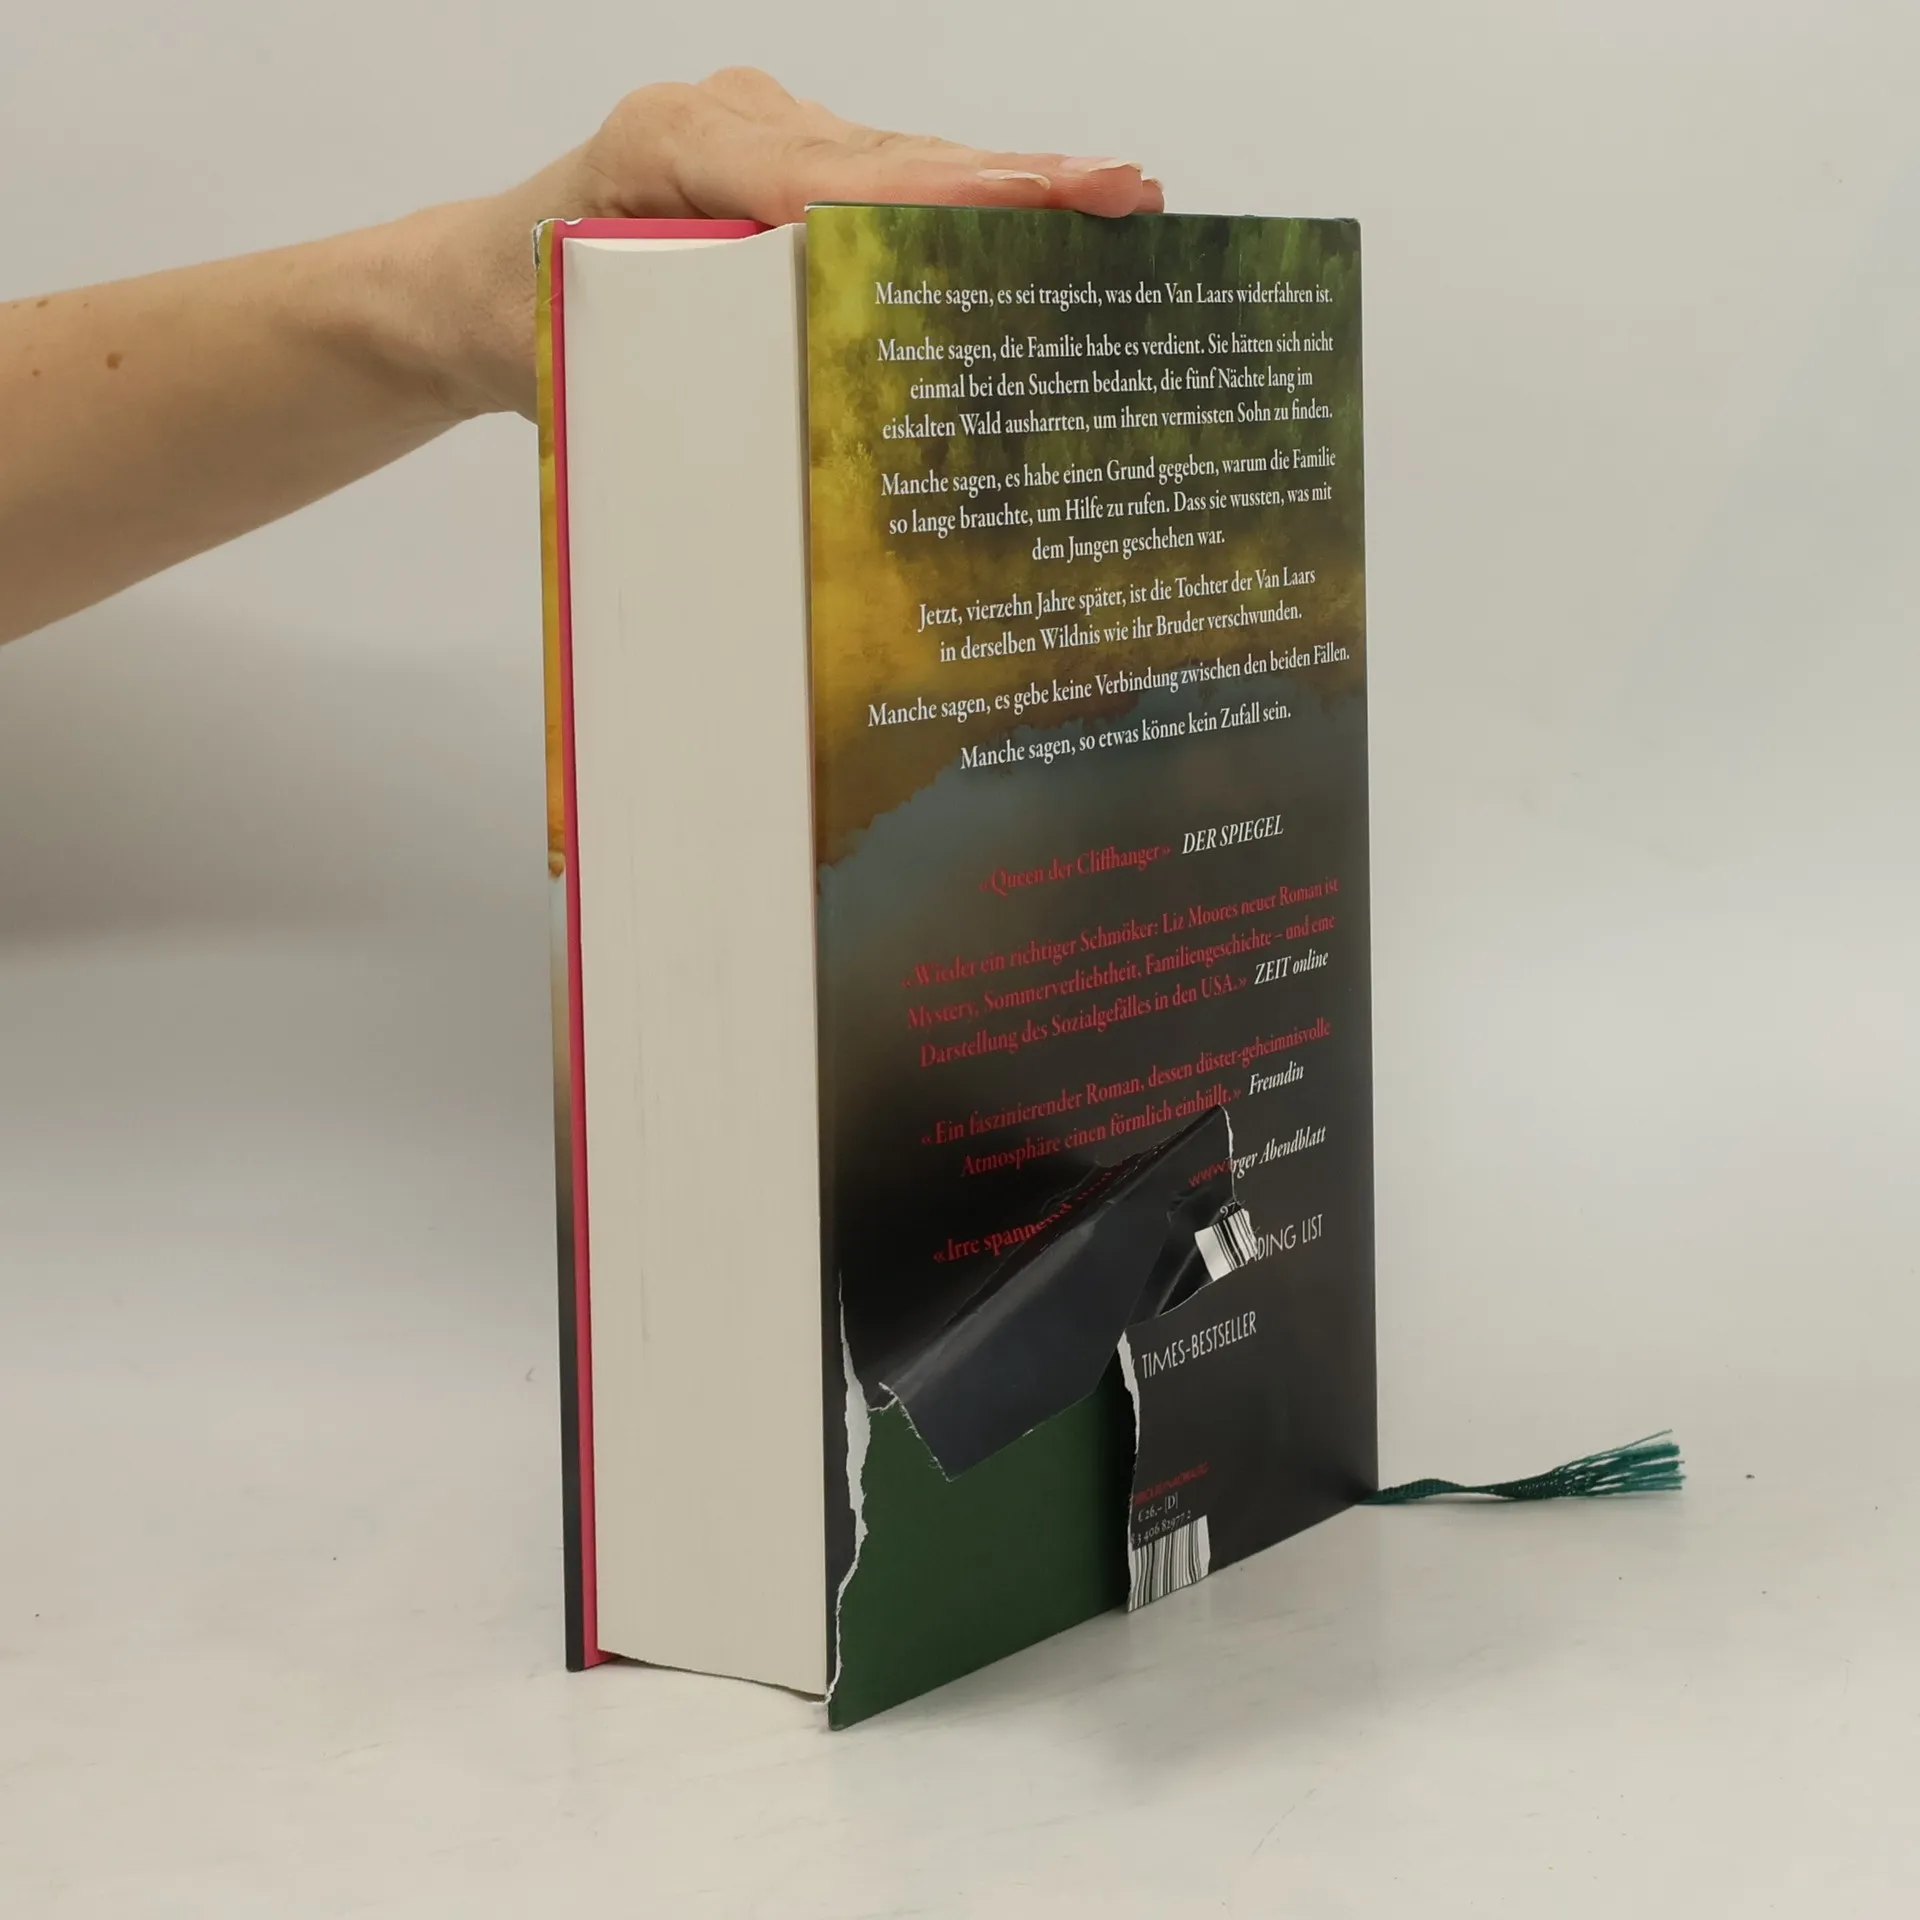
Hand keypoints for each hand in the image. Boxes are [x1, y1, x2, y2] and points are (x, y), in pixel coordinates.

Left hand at [431, 69, 1162, 418]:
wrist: (465, 280)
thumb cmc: (514, 319)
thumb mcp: (587, 357)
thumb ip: (690, 372)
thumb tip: (810, 432)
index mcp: (670, 147)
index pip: (829, 180)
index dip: (940, 195)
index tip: (1034, 199)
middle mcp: (723, 117)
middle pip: (887, 157)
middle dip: (1011, 178)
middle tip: (1127, 190)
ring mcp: (752, 125)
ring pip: (895, 158)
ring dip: (1000, 185)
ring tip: (1112, 200)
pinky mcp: (772, 151)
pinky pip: (876, 172)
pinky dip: (951, 198)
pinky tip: (1034, 213)